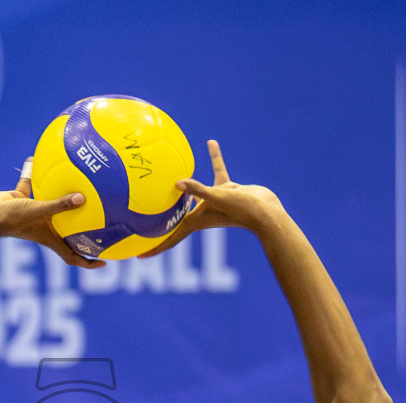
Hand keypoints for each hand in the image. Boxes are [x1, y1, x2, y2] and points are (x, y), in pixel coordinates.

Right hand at [0, 168, 105, 268]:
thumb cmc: (13, 219)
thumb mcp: (40, 211)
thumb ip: (60, 204)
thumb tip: (81, 198)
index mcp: (49, 238)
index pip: (71, 256)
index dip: (87, 262)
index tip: (103, 262)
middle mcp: (43, 228)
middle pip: (66, 232)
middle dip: (81, 228)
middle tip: (99, 219)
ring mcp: (32, 214)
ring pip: (51, 205)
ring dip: (60, 195)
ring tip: (75, 181)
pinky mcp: (21, 201)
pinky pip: (33, 186)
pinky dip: (34, 173)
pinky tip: (38, 158)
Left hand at [140, 140, 286, 257]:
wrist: (266, 211)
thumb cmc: (241, 210)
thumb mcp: (217, 198)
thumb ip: (197, 189)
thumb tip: (177, 183)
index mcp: (196, 220)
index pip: (171, 237)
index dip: (155, 247)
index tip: (138, 257)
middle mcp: (202, 212)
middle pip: (176, 217)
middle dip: (162, 219)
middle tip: (142, 216)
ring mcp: (215, 200)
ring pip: (195, 190)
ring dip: (185, 183)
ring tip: (171, 171)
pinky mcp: (227, 189)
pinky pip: (217, 171)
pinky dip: (214, 158)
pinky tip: (211, 143)